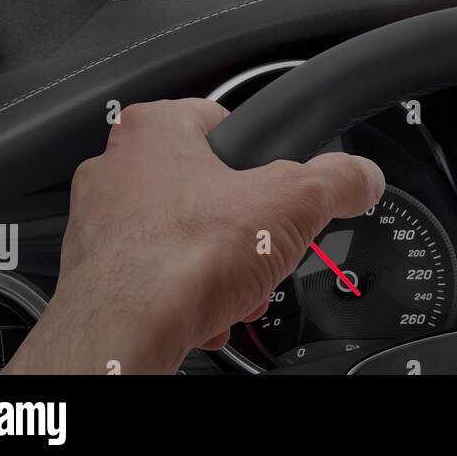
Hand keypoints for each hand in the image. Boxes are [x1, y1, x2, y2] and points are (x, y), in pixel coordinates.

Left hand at [4, 99, 384, 373]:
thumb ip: (338, 181)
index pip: (223, 120)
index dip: (262, 157)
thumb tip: (362, 177)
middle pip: (209, 186)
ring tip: (236, 286)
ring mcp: (99, 222)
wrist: (123, 335)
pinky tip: (207, 310)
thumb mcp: (294, 204)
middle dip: (244, 226)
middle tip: (263, 246)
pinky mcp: (94, 273)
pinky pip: (156, 275)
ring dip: (218, 264)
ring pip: (183, 235)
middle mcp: (116, 168)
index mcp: (154, 129)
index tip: (279, 185)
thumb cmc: (177, 261)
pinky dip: (186, 293)